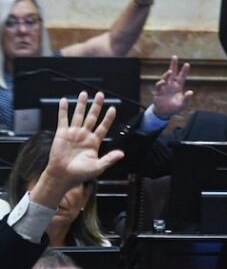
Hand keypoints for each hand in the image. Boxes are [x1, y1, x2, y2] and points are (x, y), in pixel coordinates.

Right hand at [31, 92, 123, 207]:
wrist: (63, 175)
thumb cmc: (81, 173)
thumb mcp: (98, 166)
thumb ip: (109, 159)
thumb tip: (122, 154)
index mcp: (94, 142)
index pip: (103, 127)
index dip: (108, 118)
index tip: (113, 108)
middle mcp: (85, 135)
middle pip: (92, 117)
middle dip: (96, 106)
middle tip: (100, 94)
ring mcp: (73, 133)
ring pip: (78, 115)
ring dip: (81, 104)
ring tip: (84, 93)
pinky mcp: (62, 133)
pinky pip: (63, 119)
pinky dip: (63, 110)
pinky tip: (64, 100)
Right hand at [151, 56, 192, 119]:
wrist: (164, 113)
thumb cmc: (174, 107)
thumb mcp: (183, 104)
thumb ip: (187, 98)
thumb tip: (191, 92)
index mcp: (178, 86)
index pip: (181, 77)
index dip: (184, 71)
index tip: (187, 64)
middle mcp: (171, 85)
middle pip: (172, 73)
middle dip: (173, 65)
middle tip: (174, 56)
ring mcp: (164, 87)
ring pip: (165, 78)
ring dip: (167, 74)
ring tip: (170, 71)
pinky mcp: (158, 92)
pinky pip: (159, 86)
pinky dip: (160, 83)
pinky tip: (163, 82)